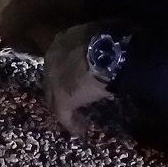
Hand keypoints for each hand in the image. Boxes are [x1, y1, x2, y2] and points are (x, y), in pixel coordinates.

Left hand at [42, 21, 125, 136]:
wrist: (110, 52)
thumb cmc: (111, 39)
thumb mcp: (104, 36)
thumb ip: (100, 44)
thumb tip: (115, 48)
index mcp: (62, 41)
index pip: (60, 59)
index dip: (68, 69)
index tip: (78, 77)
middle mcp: (52, 59)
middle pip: (53, 78)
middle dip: (62, 87)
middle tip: (76, 98)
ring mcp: (53, 80)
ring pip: (54, 97)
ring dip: (66, 107)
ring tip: (77, 117)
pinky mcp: (61, 98)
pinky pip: (64, 114)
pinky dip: (72, 123)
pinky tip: (80, 130)